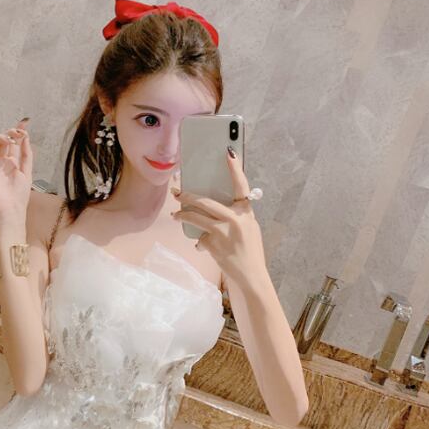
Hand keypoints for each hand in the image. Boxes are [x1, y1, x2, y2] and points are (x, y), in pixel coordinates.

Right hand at [0, 117, 32, 227]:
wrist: (11, 210)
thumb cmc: (20, 195)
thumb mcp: (27, 172)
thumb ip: (26, 155)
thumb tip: (26, 137)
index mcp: (12, 163)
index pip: (13, 144)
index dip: (17, 132)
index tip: (24, 122)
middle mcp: (0, 163)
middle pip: (2, 142)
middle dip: (10, 133)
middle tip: (17, 131)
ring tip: (9, 139)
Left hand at [171, 148, 266, 284]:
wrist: (251, 276)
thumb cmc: (250, 251)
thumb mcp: (249, 229)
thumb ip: (236, 216)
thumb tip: (214, 207)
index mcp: (246, 212)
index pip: (241, 185)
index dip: (235, 168)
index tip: (228, 152)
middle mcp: (235, 219)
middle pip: (206, 202)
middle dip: (188, 197)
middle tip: (177, 193)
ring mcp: (223, 232)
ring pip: (196, 218)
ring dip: (183, 216)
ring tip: (176, 216)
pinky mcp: (213, 245)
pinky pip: (200, 239)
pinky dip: (200, 243)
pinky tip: (203, 247)